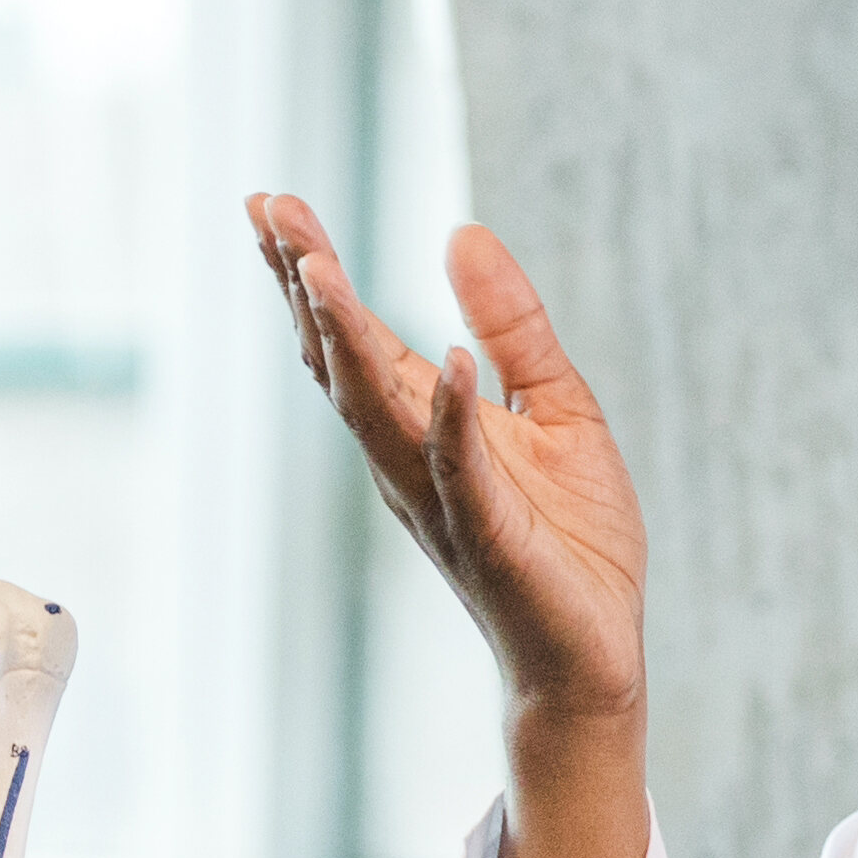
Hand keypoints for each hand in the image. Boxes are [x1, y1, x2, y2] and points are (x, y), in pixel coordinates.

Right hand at [245, 198, 647, 729]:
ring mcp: (439, 498)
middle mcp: (408, 459)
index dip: (311, 269)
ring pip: (375, 409)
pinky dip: (448, 415)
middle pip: (340, 360)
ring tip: (318, 265)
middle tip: (266, 208)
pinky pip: (460, 468)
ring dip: (346, 338)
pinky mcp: (488, 534)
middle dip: (303, 285)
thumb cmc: (570, 543)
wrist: (591, 657)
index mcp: (421, 423)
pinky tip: (444, 359)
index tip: (272, 200)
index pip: (353, 336)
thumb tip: (462, 231)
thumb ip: (512, 327)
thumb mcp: (557, 406)